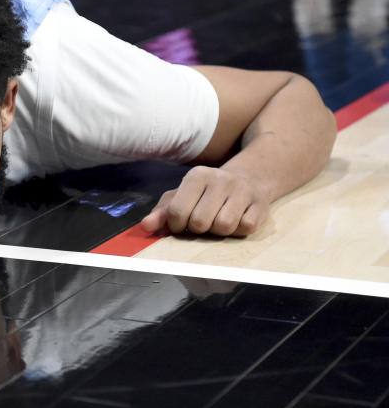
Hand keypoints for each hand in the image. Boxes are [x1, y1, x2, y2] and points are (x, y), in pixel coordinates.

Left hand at [140, 166, 268, 236]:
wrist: (249, 178)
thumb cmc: (208, 192)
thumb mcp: (183, 195)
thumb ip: (163, 211)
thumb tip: (146, 226)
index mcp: (197, 176)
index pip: (178, 211)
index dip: (177, 225)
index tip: (182, 223)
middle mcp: (220, 179)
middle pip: (200, 222)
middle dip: (198, 228)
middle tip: (203, 221)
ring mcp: (242, 191)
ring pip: (223, 226)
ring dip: (218, 231)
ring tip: (218, 220)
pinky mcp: (260, 204)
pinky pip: (244, 228)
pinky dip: (237, 231)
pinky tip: (236, 219)